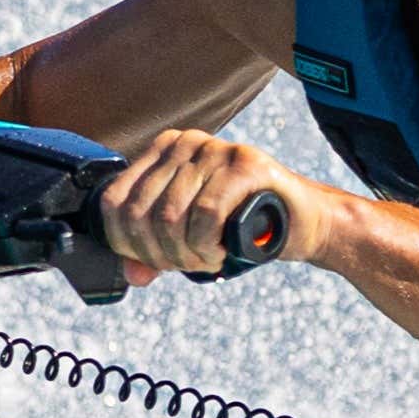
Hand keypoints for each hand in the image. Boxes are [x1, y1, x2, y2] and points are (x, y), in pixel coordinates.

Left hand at [99, 130, 331, 284]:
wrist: (304, 222)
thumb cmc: (243, 226)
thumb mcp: (188, 240)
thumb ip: (155, 253)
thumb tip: (133, 276)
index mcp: (163, 150)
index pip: (114, 203)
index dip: (127, 245)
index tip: (156, 263)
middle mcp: (185, 142)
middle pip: (140, 214)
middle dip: (161, 255)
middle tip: (190, 264)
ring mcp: (216, 149)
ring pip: (170, 218)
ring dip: (188, 255)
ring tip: (209, 259)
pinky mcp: (245, 163)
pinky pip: (206, 214)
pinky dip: (208, 246)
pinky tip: (222, 251)